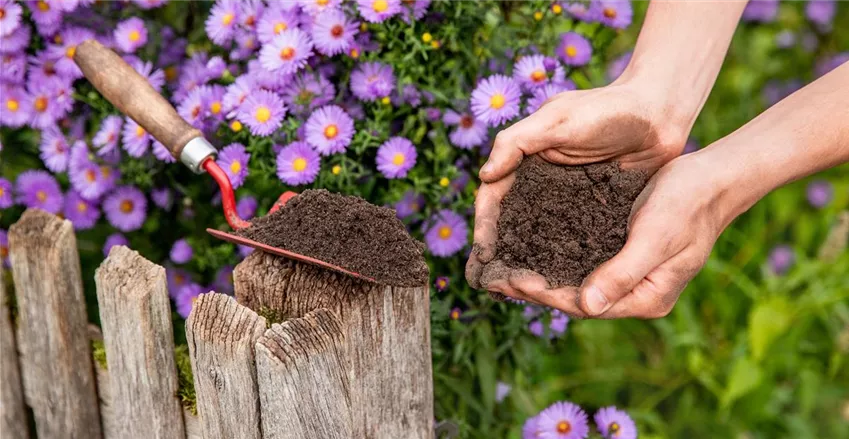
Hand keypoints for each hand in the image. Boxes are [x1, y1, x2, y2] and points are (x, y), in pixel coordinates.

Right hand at [467, 79, 691, 290]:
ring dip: (529, 261)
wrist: (660, 116)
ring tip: (522, 291)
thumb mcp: (558, 120)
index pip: (494, 196)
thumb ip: (518, 142)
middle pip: (511, 222)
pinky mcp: (594, 213)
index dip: (485, 225)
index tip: (481, 254)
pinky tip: (561, 284)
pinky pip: (573, 240)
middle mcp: (541, 184)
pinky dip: (563, 260)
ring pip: (540, 236)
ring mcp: (568, 201)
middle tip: (493, 282)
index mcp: (525, 160)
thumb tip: (484, 175)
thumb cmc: (607, 109)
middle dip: (501, 251)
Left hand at [476, 151, 738, 318]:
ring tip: (500, 268)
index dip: (547, 296)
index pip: (585, 306)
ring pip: (573, 280)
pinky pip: (579, 260)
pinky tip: (526, 248)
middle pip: (574, 297)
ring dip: (538, 274)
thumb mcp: (655, 238)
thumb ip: (622, 273)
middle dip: (534, 289)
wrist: (710, 178)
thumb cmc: (688, 205)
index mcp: (645, 298)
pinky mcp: (617, 252)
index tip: (513, 283)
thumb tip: (586, 306)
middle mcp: (633, 293)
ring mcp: (625, 274)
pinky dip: (552, 256)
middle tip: (494, 278)